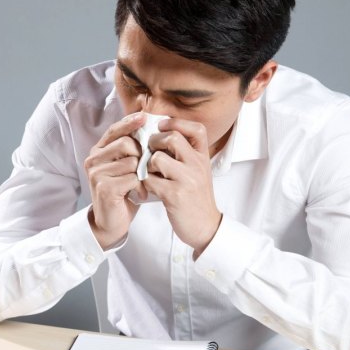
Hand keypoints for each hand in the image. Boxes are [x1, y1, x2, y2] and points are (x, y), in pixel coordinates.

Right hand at [84, 113, 147, 248]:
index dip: (129, 122)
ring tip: (142, 184)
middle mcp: (93, 160)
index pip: (114, 130)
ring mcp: (97, 174)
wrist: (110, 223)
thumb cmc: (121, 193)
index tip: (145, 117)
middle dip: (142, 154)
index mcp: (97, 152)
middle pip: (126, 143)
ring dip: (142, 173)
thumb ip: (129, 150)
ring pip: (131, 161)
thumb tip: (147, 126)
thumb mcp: (124, 167)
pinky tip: (140, 194)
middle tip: (147, 168)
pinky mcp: (104, 188)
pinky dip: (141, 186)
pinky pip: (132, 178)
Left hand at [143, 118, 222, 255]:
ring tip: (149, 173)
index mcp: (203, 157)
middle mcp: (197, 165)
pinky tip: (148, 188)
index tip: (161, 126)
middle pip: (172, 138)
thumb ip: (185, 154)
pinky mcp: (174, 195)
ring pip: (157, 158)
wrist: (205, 226)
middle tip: (149, 152)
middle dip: (154, 142)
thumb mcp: (197, 172)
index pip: (197, 128)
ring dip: (146, 164)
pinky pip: (150, 179)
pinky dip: (144, 182)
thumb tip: (162, 134)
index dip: (176, 122)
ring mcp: (186, 180)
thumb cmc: (196, 198)